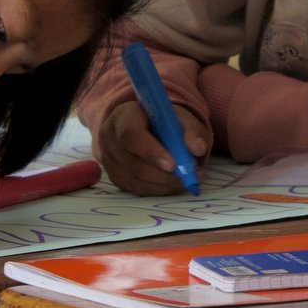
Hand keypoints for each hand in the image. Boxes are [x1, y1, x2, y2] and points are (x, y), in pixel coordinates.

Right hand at [94, 100, 208, 195]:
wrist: (146, 128)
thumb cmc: (163, 122)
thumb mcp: (180, 118)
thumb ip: (191, 130)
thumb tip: (198, 148)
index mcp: (123, 117)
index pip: (130, 135)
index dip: (150, 152)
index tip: (173, 165)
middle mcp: (110, 139)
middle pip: (132, 162)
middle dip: (163, 175)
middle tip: (190, 177)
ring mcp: (109, 160)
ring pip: (134, 180)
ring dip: (164, 184)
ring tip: (186, 181)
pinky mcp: (115, 176)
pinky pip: (136, 188)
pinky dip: (158, 190)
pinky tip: (173, 185)